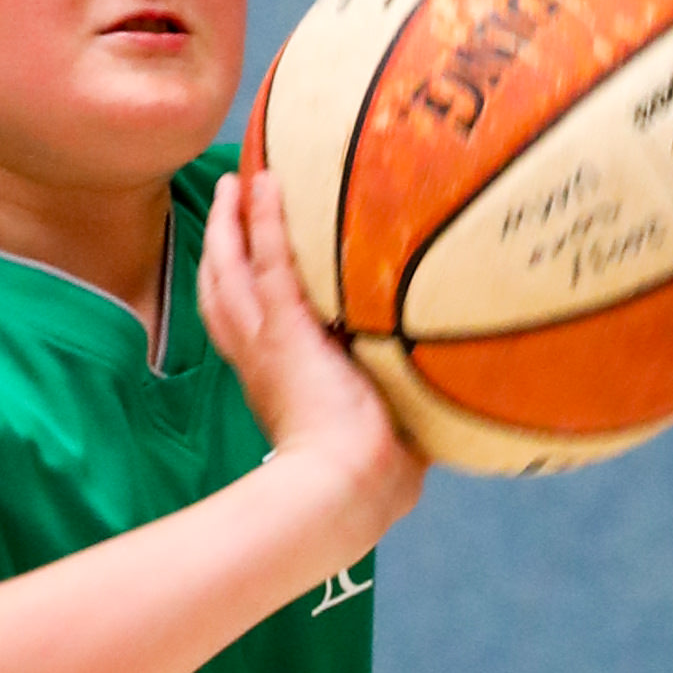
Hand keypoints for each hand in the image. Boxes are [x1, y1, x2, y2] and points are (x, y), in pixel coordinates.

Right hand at [199, 166, 425, 551]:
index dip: (245, 301)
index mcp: (279, 386)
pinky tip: (267, 181)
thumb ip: (407, 427)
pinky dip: (262, 219)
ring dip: (229, 225)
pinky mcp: (284, 328)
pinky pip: (268, 260)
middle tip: (227, 208)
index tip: (250, 273)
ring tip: (238, 182)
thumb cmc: (371, 484)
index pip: (250, 334)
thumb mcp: (387, 447)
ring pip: (230, 270)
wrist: (347, 490)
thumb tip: (452, 435)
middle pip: (222, 293)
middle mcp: (260, 361)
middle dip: (220, 250)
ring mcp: (267, 341)